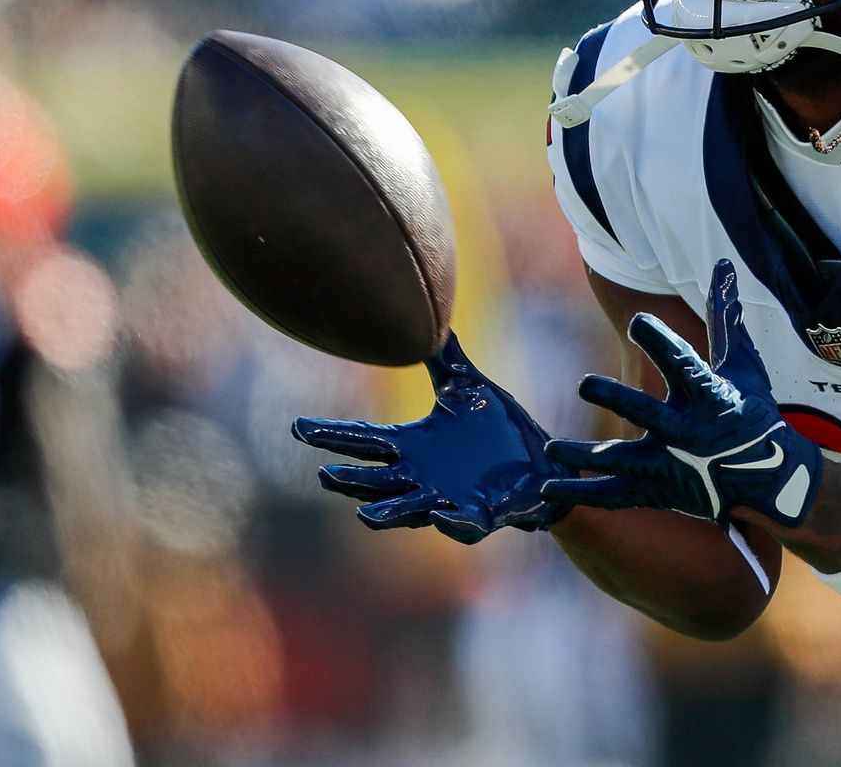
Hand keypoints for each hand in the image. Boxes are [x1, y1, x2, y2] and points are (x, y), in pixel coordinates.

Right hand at [291, 331, 568, 543]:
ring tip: (364, 516)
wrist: (543, 464)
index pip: (365, 440)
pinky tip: (441, 515)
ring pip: (409, 510)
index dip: (332, 435)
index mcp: (413, 445)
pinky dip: (452, 523)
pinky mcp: (480, 515)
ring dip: (388, 513)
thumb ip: (445, 357)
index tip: (297, 427)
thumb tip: (427, 316)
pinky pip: (462, 524)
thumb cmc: (500, 430)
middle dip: (352, 480)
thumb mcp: (469, 387)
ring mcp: (448, 500)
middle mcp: (421, 477)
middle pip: (377, 480)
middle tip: (325, 474)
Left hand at [543, 260, 822, 526]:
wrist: (770, 476)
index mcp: (707, 395)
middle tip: (585, 384)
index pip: (682, 363)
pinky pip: (616, 495)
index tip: (636, 320)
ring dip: (586, 454)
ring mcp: (671, 465)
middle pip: (646, 412)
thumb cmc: (751, 411)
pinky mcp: (660, 491)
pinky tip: (548, 489)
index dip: (660, 342)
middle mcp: (686, 430)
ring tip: (551, 448)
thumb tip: (722, 266)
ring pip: (622, 460)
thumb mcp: (743, 364)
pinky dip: (582, 493)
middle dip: (616, 399)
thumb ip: (724, 318)